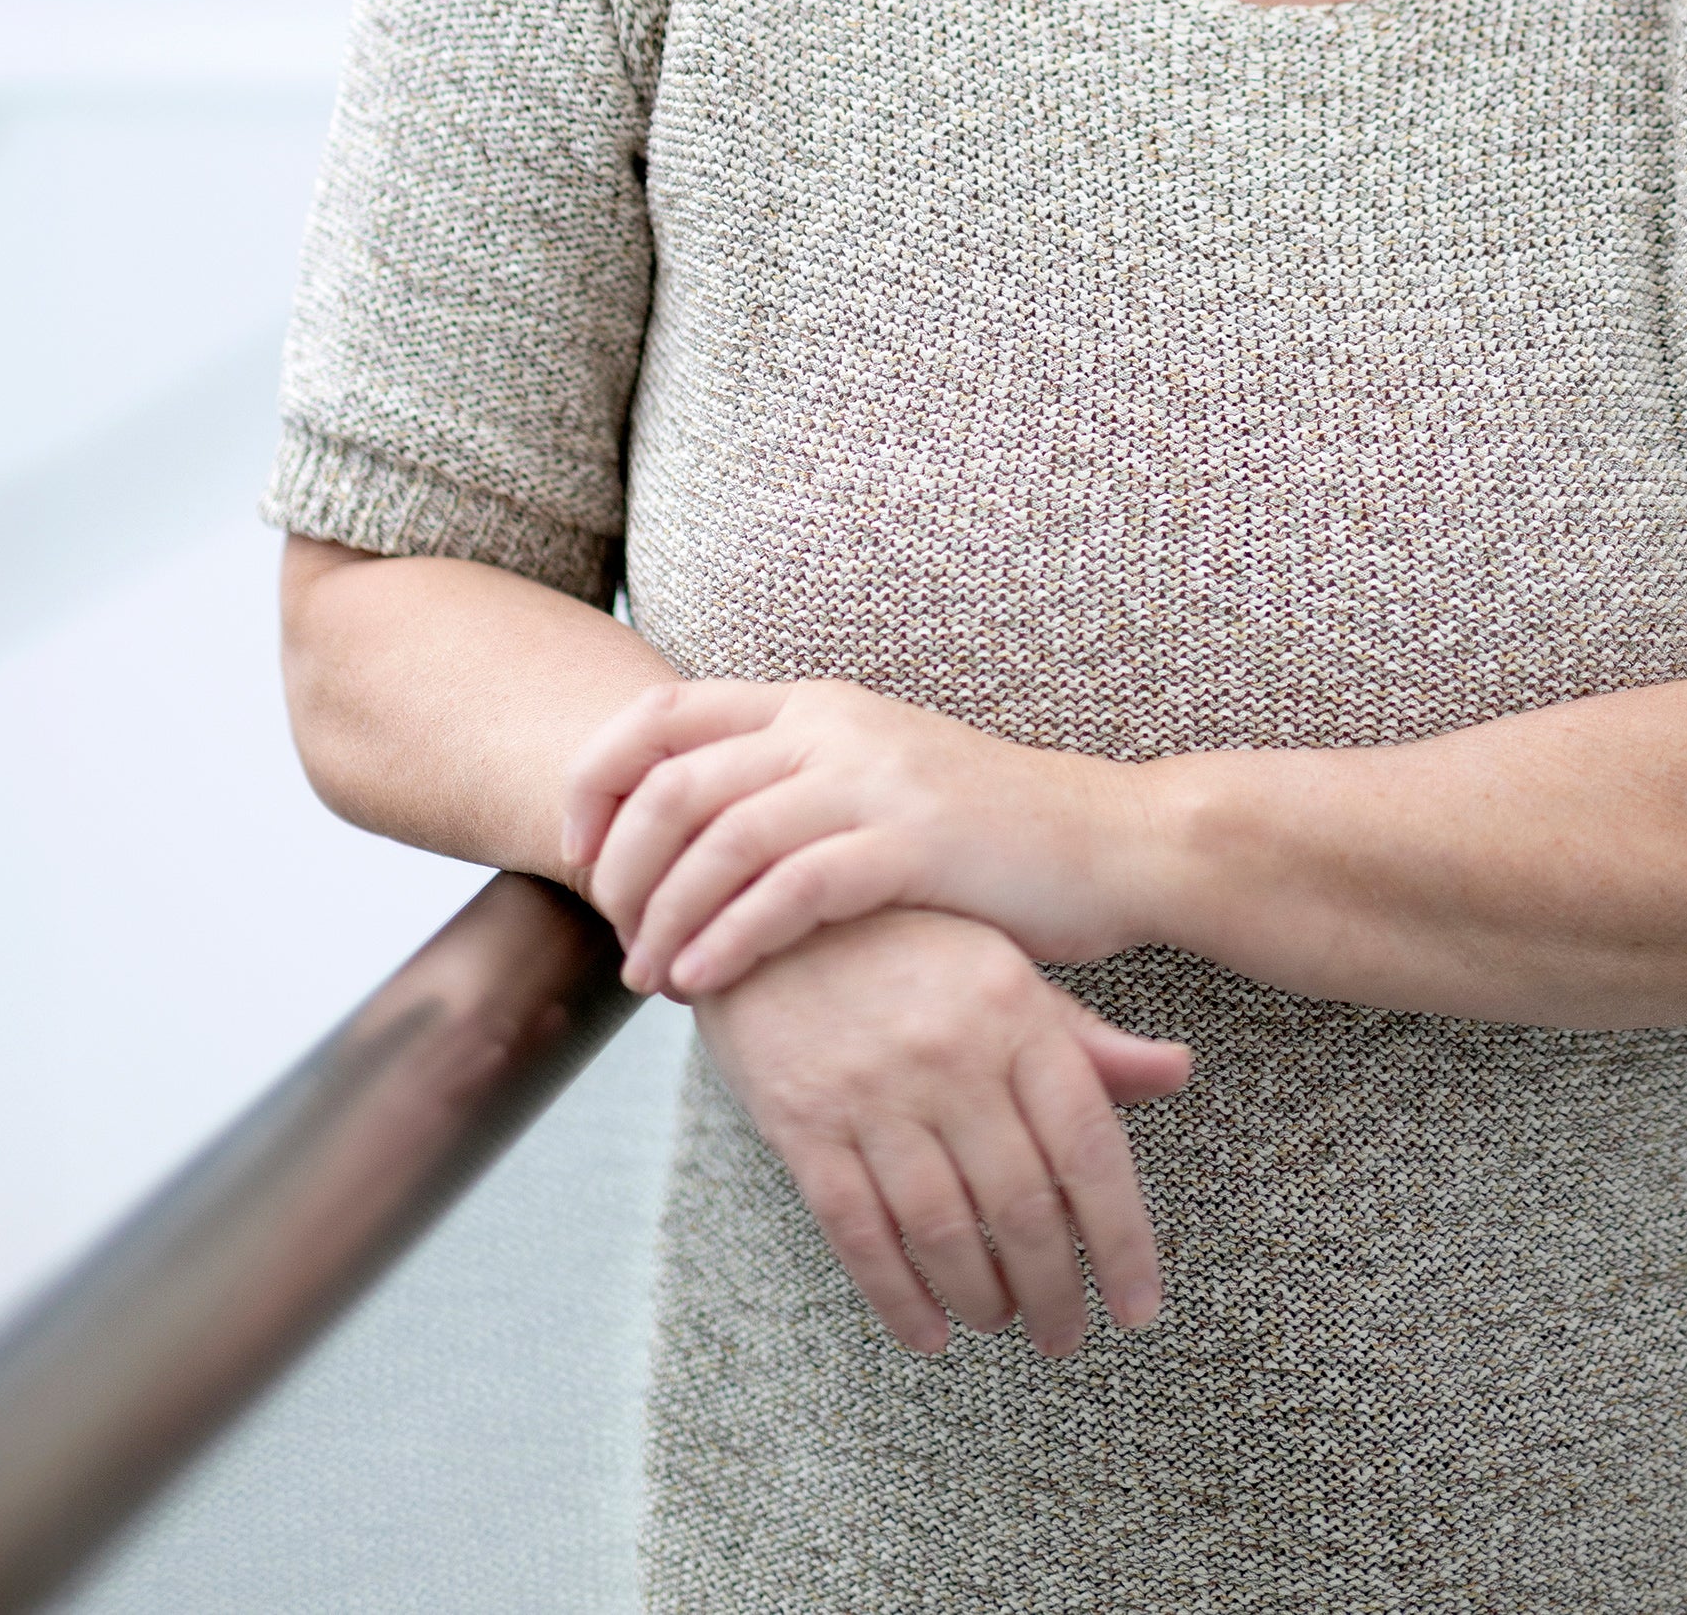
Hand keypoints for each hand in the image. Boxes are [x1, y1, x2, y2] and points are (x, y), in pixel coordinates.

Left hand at [564, 674, 1154, 997]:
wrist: (1110, 841)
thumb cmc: (983, 836)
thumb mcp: (874, 782)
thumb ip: (789, 788)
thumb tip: (680, 839)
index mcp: (815, 705)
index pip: (662, 713)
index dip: (597, 778)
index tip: (576, 851)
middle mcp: (834, 727)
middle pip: (674, 779)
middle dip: (619, 864)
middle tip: (613, 933)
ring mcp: (874, 780)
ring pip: (721, 837)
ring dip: (665, 915)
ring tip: (651, 977)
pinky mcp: (913, 844)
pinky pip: (790, 890)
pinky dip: (731, 937)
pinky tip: (706, 981)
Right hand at [694, 906, 1190, 1358]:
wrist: (767, 908)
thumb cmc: (907, 943)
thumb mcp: (1002, 967)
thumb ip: (1085, 1036)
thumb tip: (1177, 1073)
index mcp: (1014, 1011)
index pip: (1088, 1145)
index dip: (1121, 1239)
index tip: (1138, 1307)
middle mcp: (950, 1054)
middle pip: (1021, 1205)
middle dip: (1053, 1290)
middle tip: (1066, 1335)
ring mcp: (872, 1092)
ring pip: (943, 1230)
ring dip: (982, 1298)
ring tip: (1002, 1322)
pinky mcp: (802, 1124)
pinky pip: (858, 1234)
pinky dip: (898, 1297)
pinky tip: (928, 1331)